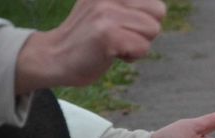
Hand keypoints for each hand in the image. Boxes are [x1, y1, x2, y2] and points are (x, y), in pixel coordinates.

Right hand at [16, 0, 166, 94]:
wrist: (55, 56)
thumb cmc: (87, 38)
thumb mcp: (106, 8)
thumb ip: (129, 6)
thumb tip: (159, 9)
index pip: (155, 2)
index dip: (146, 19)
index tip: (124, 25)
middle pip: (158, 12)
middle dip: (146, 30)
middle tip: (122, 36)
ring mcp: (106, 13)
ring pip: (153, 30)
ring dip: (138, 44)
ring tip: (115, 44)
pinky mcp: (107, 34)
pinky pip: (142, 48)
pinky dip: (131, 56)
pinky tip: (111, 53)